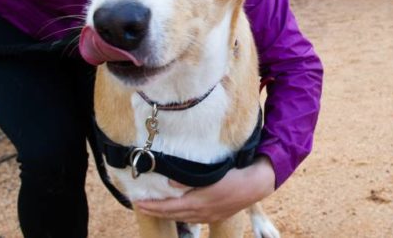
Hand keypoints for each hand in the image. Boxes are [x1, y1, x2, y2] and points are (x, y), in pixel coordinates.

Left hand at [133, 157, 275, 223]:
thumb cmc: (233, 176)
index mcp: (198, 202)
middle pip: (172, 215)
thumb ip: (189, 178)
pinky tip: (177, 212)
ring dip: (166, 214)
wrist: (254, 186)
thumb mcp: (211, 174)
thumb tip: (169, 181)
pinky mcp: (215, 216)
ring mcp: (208, 216)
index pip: (168, 207)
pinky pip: (192, 218)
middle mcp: (200, 213)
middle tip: (139, 207)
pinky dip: (179, 215)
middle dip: (155, 212)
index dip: (152, 207)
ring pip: (181, 218)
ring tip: (154, 210)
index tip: (138, 203)